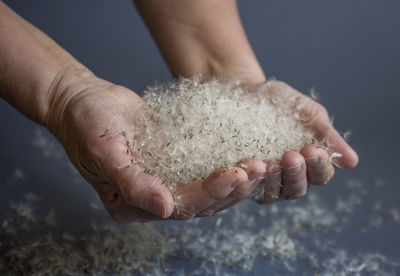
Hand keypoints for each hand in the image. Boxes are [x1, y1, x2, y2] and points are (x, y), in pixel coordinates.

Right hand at [45, 70, 263, 221]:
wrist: (84, 101)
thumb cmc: (88, 125)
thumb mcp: (106, 152)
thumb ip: (133, 183)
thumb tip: (163, 208)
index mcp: (134, 205)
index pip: (180, 207)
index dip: (209, 193)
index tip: (236, 174)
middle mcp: (153, 198)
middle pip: (201, 202)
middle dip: (233, 186)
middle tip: (260, 167)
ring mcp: (166, 180)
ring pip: (209, 187)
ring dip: (237, 177)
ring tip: (263, 161)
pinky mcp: (176, 161)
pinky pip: (205, 164)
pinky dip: (227, 159)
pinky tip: (249, 149)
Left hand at [252, 80, 358, 203]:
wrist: (247, 93)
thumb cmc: (281, 103)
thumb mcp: (307, 114)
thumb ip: (326, 135)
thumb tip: (351, 162)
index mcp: (308, 165)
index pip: (320, 175)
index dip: (318, 165)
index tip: (313, 149)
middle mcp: (287, 178)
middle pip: (296, 189)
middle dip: (295, 174)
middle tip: (292, 156)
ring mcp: (263, 182)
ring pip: (272, 193)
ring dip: (273, 180)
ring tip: (269, 163)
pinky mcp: (243, 179)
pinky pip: (246, 188)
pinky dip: (248, 181)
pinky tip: (248, 168)